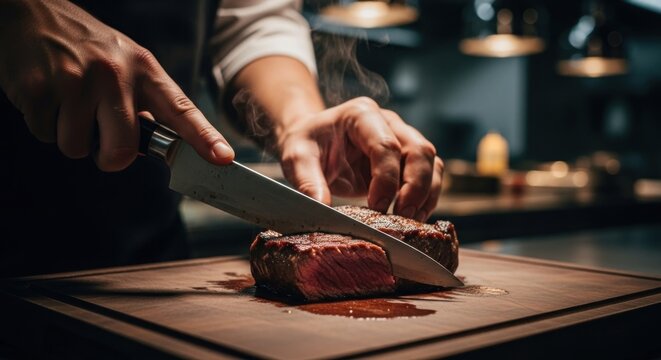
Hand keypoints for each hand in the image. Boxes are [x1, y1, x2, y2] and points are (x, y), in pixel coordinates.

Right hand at [0, 0, 233, 169]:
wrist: (33, 14)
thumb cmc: (88, 49)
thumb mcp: (127, 65)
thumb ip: (145, 103)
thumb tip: (156, 147)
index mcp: (144, 70)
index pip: (181, 109)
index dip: (204, 137)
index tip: (222, 158)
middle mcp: (114, 73)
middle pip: (122, 149)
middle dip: (110, 157)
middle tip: (101, 140)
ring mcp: (75, 79)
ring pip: (78, 147)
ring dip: (72, 137)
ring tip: (69, 104)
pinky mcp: (38, 88)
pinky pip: (46, 135)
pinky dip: (45, 124)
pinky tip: (47, 96)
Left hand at [276, 97, 442, 220]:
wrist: (311, 140)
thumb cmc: (306, 145)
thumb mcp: (297, 159)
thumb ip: (308, 182)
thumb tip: (322, 209)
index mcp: (361, 114)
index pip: (386, 145)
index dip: (386, 179)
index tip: (376, 207)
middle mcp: (389, 122)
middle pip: (419, 150)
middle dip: (415, 187)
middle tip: (401, 217)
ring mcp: (402, 138)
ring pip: (431, 161)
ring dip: (427, 194)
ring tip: (410, 221)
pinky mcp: (407, 158)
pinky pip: (431, 173)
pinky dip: (428, 196)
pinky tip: (414, 217)